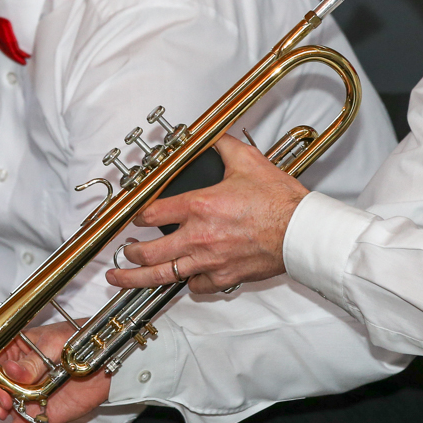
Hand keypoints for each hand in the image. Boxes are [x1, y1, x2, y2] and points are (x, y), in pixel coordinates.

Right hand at [0, 321, 112, 422]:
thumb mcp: (55, 344)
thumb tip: (11, 370)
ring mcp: (17, 399)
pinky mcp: (30, 418)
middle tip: (2, 407)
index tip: (1, 391)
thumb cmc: (77, 343)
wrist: (103, 365)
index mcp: (9, 352)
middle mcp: (7, 377)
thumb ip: (33, 361)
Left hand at [109, 135, 306, 292]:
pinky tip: (183, 278)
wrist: (301, 231)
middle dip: (129, 253)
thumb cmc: (280, 201)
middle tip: (124, 251)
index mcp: (200, 206)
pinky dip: (187, 283)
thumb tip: (212, 135)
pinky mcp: (224, 277)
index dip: (136, 215)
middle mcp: (198, 237)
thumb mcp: (248, 162)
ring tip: (121, 278)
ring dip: (137, 278)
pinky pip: (195, 286)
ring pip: (163, 276)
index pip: (151, 213)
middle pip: (148, 252)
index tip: (134, 217)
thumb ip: (223, 146)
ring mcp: (209, 261)